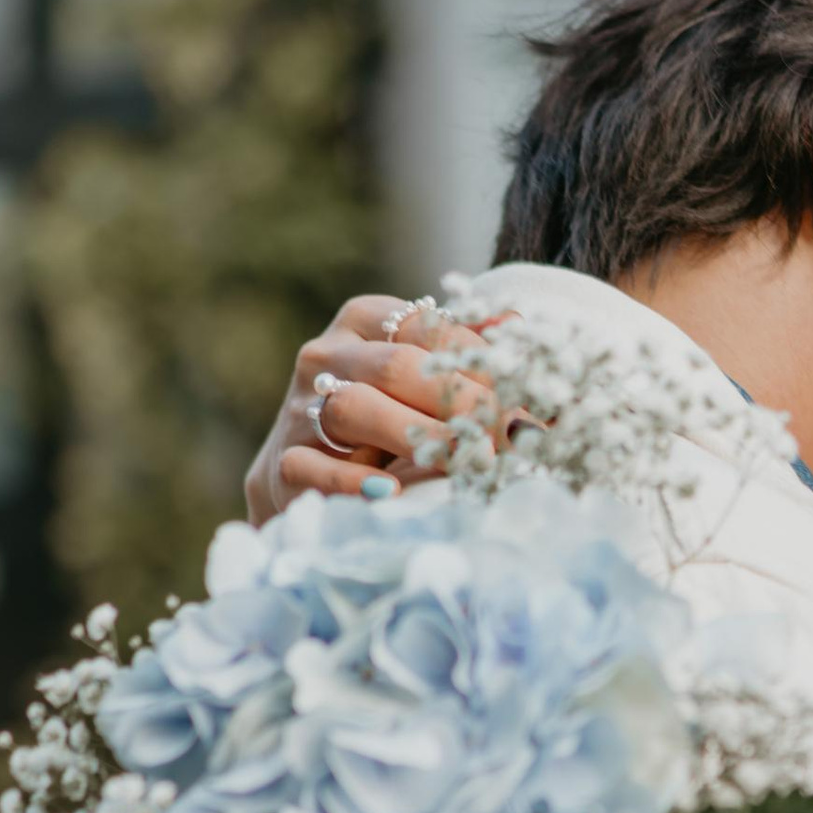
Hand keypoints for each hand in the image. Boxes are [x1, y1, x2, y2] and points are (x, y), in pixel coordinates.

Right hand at [243, 296, 495, 524]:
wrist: (309, 480)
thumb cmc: (384, 423)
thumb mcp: (422, 380)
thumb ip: (463, 352)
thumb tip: (513, 321)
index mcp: (364, 322)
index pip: (426, 328)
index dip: (479, 362)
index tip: (528, 399)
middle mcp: (327, 356)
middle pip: (396, 367)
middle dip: (463, 402)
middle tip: (514, 436)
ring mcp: (299, 408)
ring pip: (354, 409)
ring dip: (417, 436)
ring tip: (469, 461)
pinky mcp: (285, 462)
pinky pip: (311, 466)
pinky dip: (350, 481)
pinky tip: (390, 491)